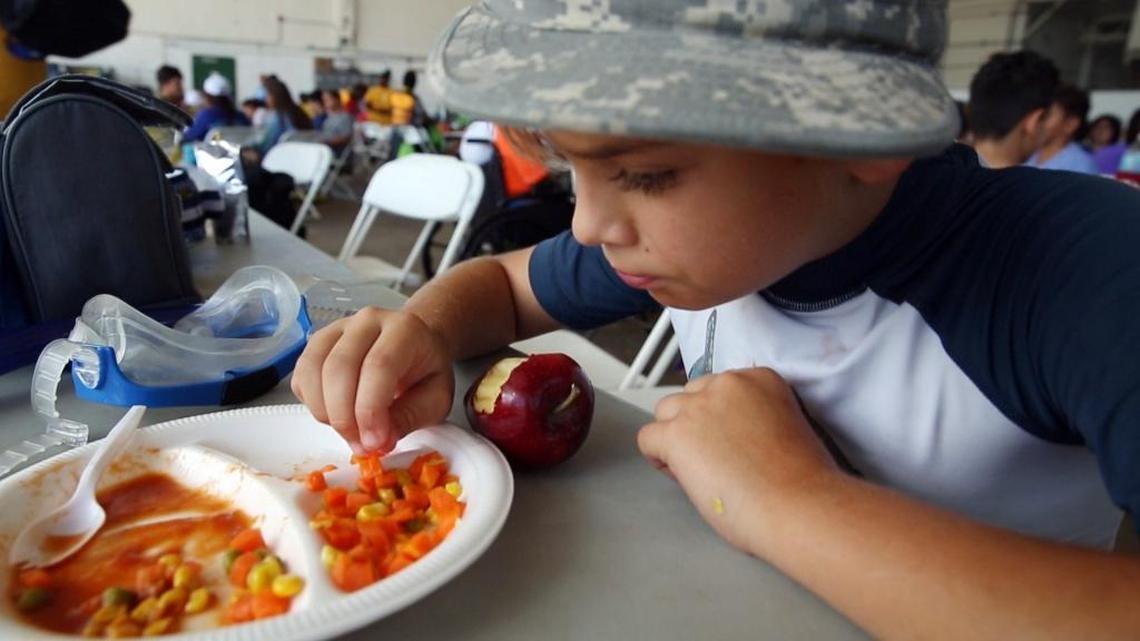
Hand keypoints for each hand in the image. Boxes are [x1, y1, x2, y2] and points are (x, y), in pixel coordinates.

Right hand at [291, 307, 454, 454]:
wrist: (417, 345)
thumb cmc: (426, 371)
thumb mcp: (436, 399)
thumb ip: (410, 417)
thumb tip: (378, 440)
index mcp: (404, 329)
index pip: (378, 365)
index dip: (370, 410)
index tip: (373, 443)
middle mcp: (367, 321)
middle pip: (339, 367)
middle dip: (345, 417)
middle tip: (360, 445)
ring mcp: (337, 329)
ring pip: (313, 371)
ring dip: (325, 413)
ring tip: (350, 433)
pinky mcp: (317, 343)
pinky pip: (302, 377)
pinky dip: (313, 405)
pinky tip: (337, 414)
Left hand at [637, 368, 841, 556]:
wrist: (798, 505)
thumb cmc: (801, 482)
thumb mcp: (786, 427)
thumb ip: (755, 418)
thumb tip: (727, 434)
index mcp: (760, 378)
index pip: (720, 387)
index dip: (721, 418)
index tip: (731, 442)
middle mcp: (728, 384)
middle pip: (691, 396)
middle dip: (696, 424)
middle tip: (714, 459)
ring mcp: (700, 407)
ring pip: (665, 412)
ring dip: (676, 437)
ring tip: (698, 470)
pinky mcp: (677, 434)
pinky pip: (647, 439)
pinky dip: (659, 459)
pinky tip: (682, 478)